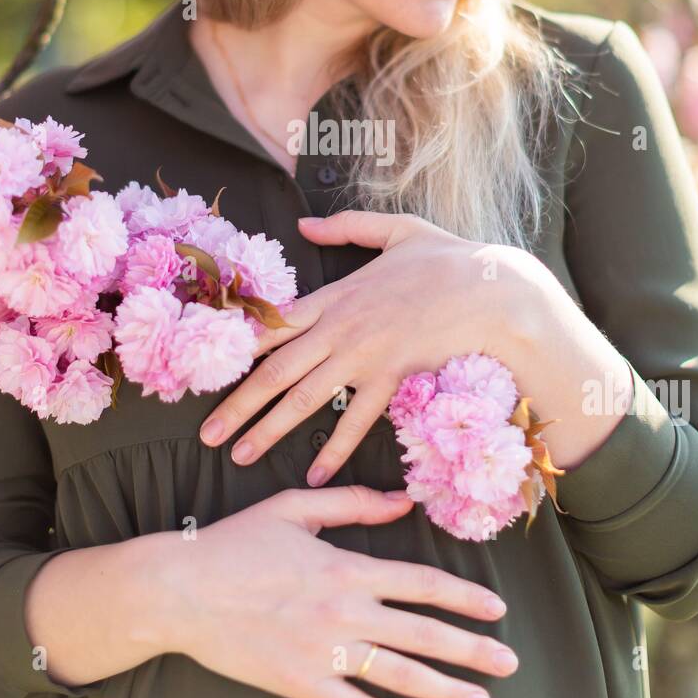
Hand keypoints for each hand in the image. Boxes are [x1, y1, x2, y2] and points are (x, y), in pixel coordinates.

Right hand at [163, 484, 517, 697]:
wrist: (181, 590)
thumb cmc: (234, 544)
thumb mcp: (295, 508)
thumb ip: (353, 503)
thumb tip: (403, 503)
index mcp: (346, 567)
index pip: (422, 583)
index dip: (464, 596)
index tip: (496, 608)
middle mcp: (345, 611)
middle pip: (424, 633)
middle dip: (473, 650)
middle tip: (509, 662)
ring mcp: (324, 651)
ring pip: (400, 675)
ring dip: (447, 690)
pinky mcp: (301, 683)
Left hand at [200, 209, 550, 485]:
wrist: (490, 289)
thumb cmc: (448, 258)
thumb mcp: (396, 229)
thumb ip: (347, 226)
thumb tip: (304, 223)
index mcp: (335, 293)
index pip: (274, 323)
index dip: (238, 348)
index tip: (208, 369)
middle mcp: (339, 327)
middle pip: (276, 368)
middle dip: (237, 403)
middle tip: (207, 432)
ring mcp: (363, 355)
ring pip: (304, 397)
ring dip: (269, 429)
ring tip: (240, 454)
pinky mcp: (391, 378)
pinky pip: (355, 420)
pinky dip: (334, 449)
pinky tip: (315, 474)